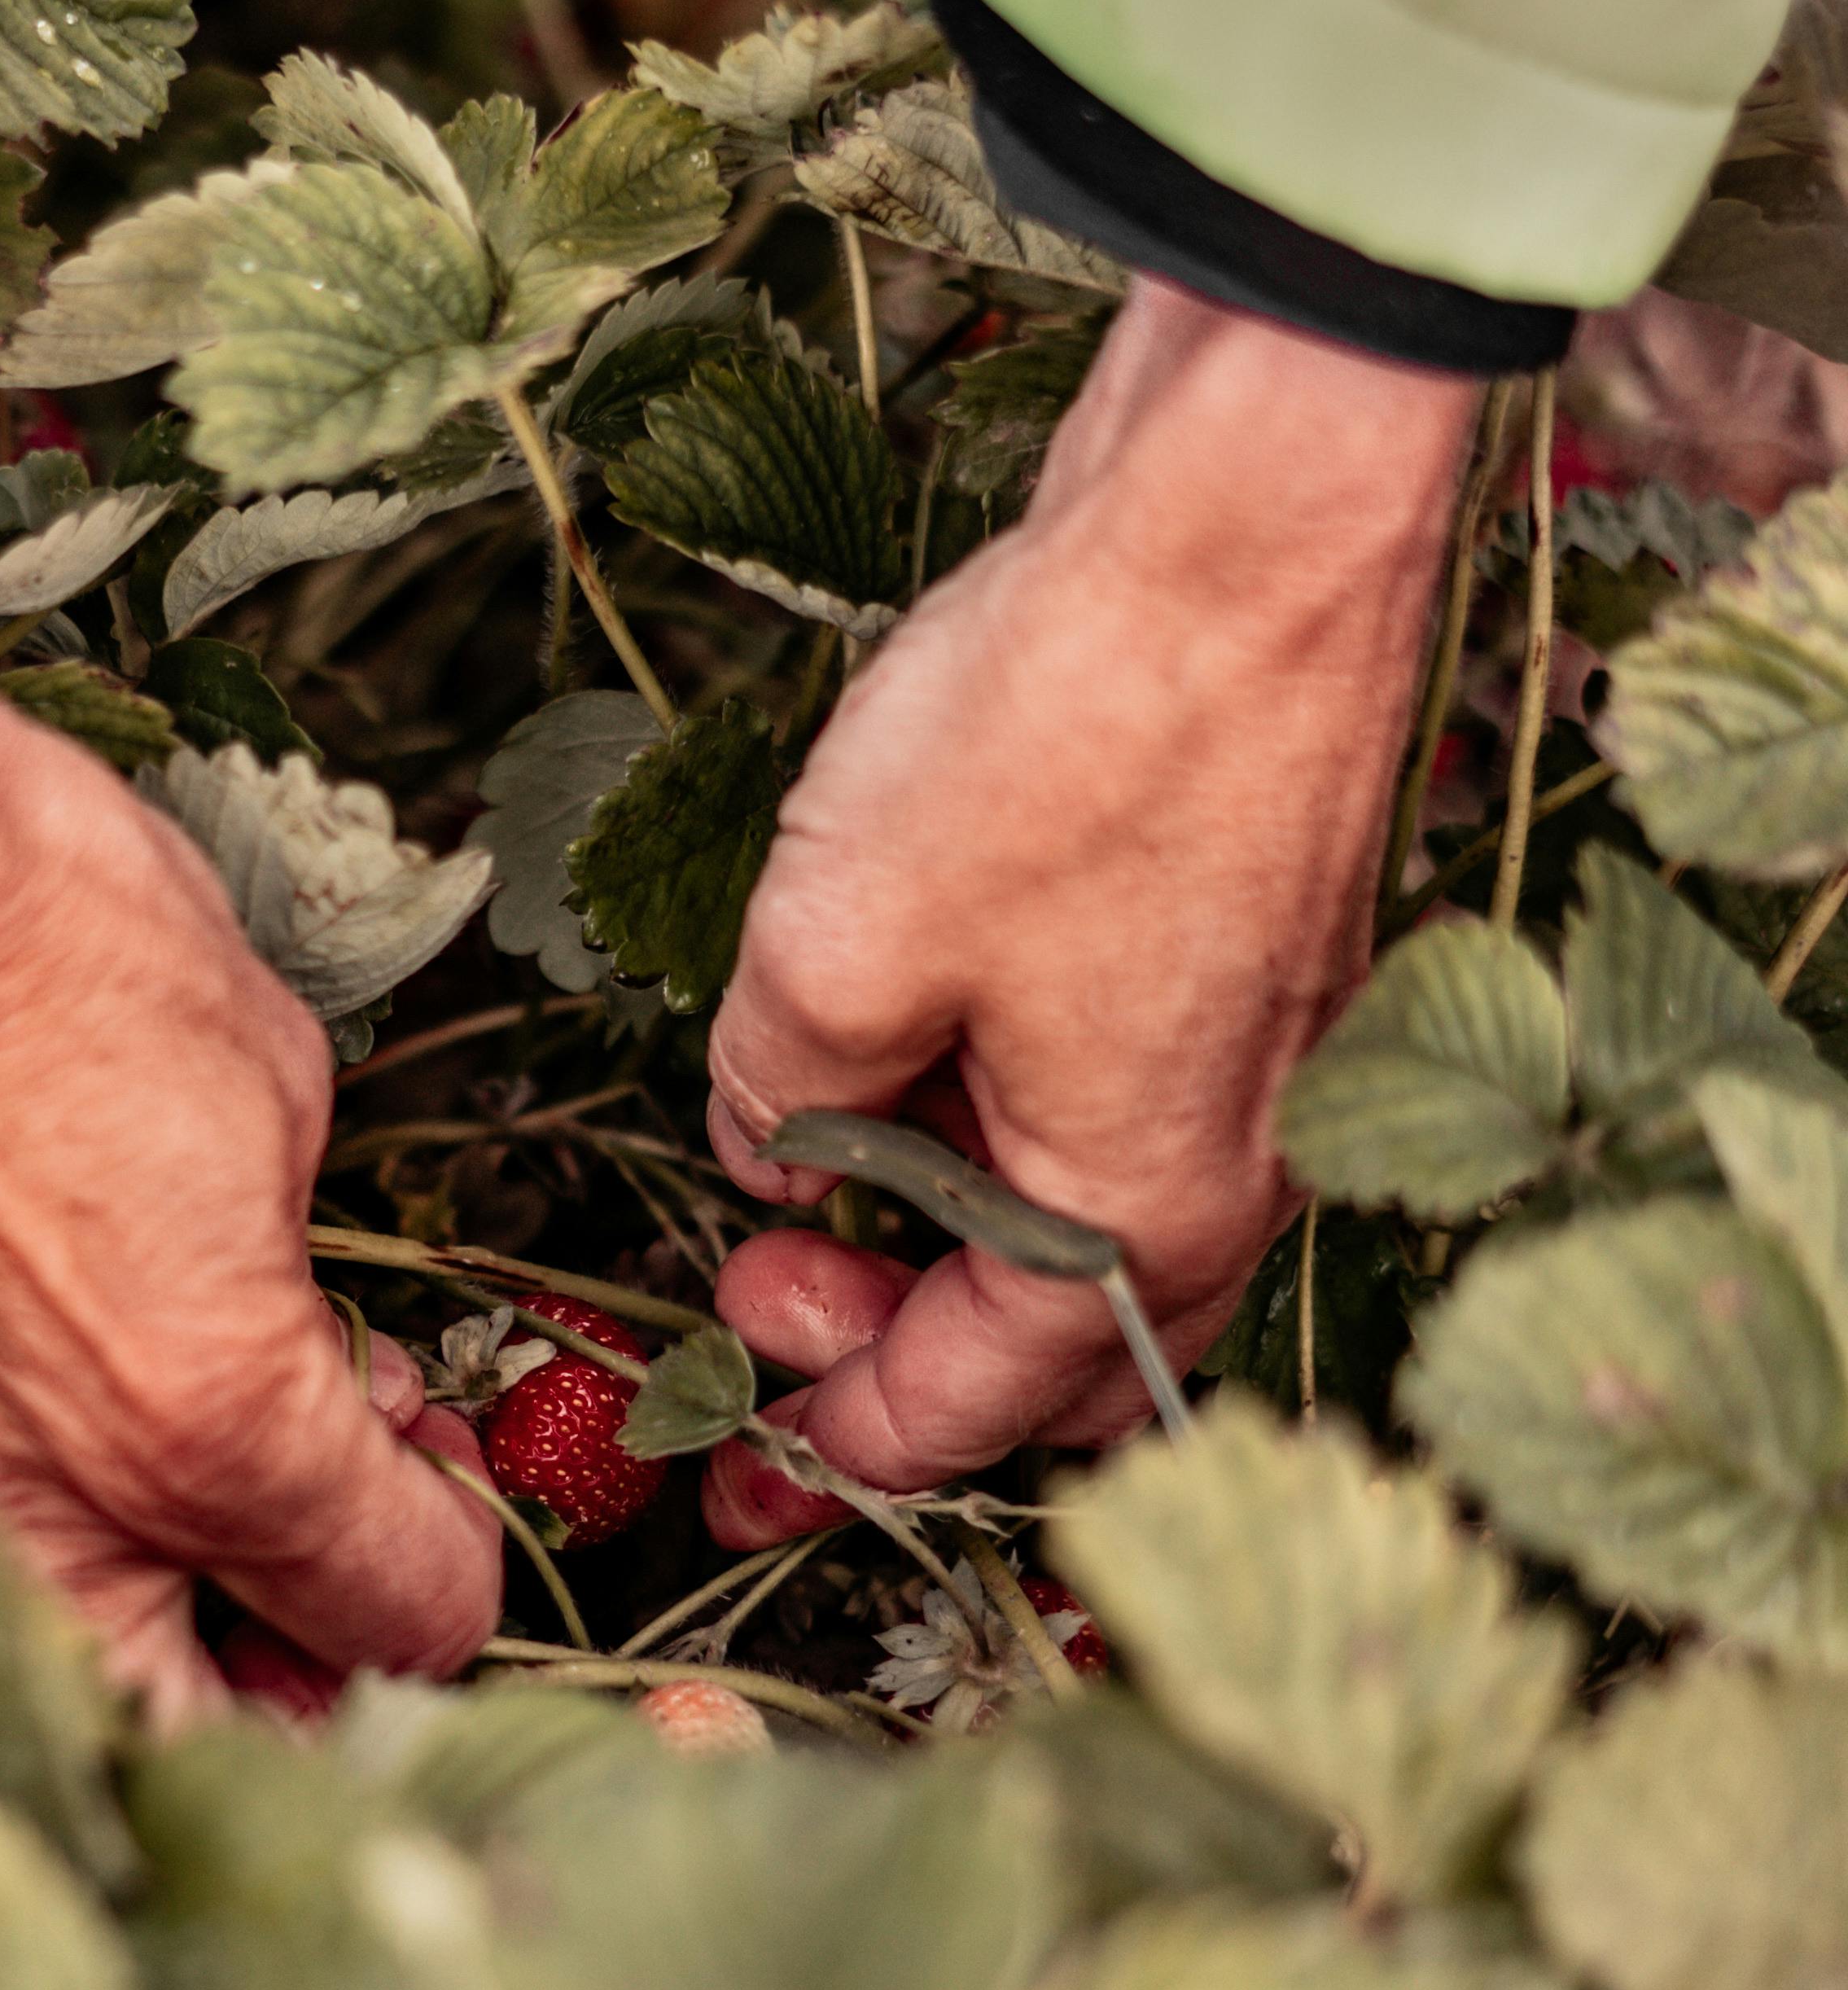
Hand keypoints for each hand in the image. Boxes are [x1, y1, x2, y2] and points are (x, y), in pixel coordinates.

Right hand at [0, 643, 498, 1725]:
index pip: (404, 1614)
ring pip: (11, 1683)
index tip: (424, 1486)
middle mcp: (33, 1516)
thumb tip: (301, 1356)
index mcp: (211, 1430)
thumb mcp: (269, 1091)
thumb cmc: (38, 929)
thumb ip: (296, 1283)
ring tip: (129, 1527)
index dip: (446, 1549)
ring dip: (94, 1636)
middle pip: (202, 1745)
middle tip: (298, 1583)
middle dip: (279, 1684)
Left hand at [702, 280, 1479, 1494]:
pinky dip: (995, 1100)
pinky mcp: (1255, 944)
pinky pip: (1110, 1086)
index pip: (967, 1404)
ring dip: (934, 1204)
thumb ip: (778, 1088)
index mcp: (1138, 1216)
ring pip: (1073, 1199)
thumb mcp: (832, 951)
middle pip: (1042, 1331)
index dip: (830, 1447)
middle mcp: (1232, 1162)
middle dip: (887, 1336)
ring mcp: (1262, 1051)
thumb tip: (774, 1143)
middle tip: (752, 1294)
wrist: (1251, 522)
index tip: (727, 1467)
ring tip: (799, 1148)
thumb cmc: (1061, 741)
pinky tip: (896, 1030)